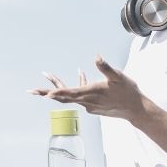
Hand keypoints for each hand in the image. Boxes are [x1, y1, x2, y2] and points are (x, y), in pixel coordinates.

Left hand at [28, 55, 145, 121]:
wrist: (136, 110)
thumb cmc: (128, 91)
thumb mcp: (118, 76)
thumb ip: (105, 67)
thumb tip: (96, 57)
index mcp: (91, 93)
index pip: (69, 93)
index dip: (56, 92)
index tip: (44, 94)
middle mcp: (86, 101)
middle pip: (62, 96)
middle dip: (46, 92)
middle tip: (31, 91)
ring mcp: (88, 105)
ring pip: (69, 95)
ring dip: (57, 87)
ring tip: (47, 74)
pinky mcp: (92, 106)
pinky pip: (78, 95)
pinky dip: (75, 86)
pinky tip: (81, 73)